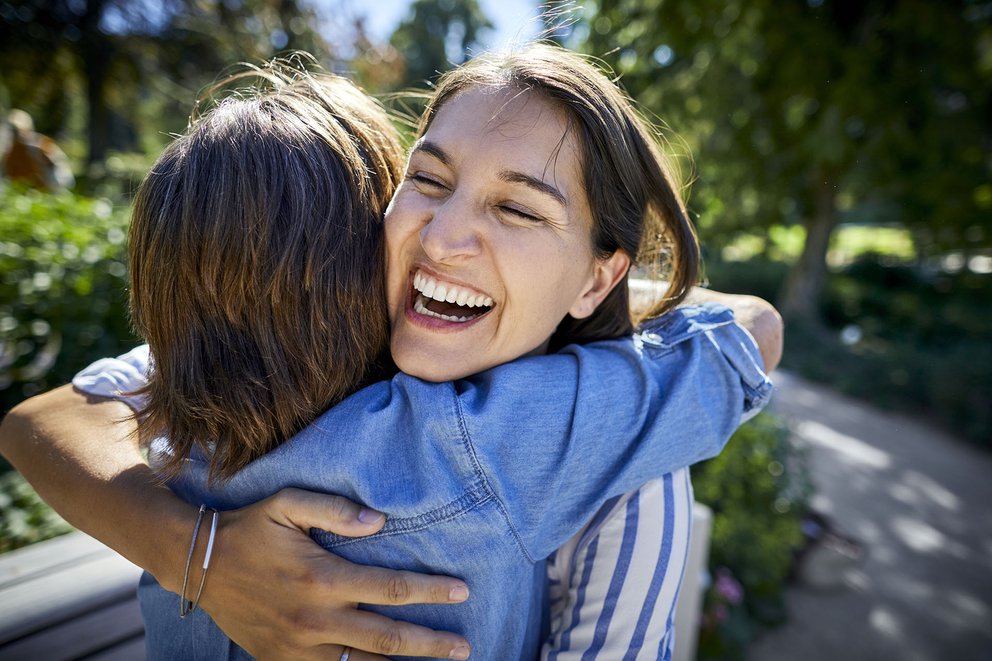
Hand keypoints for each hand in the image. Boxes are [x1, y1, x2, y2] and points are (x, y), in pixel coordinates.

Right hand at [193, 488, 471, 659]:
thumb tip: (380, 521)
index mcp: (322, 578)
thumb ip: (336, 509)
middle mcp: (315, 619)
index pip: (391, 588)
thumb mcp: (288, 503)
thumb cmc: (251, 528)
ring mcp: (299, 647)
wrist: (199, 565)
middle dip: (432, 644)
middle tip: (466, 646)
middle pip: (388, 638)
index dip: (430, 591)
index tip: (462, 591)